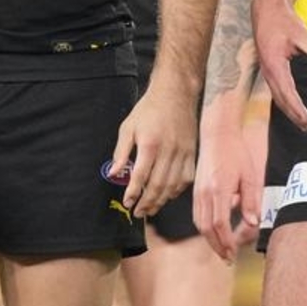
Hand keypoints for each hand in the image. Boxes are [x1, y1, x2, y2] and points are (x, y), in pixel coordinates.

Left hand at [109, 83, 196, 218]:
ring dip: (161, 200)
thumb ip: (121, 152)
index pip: (140, 176)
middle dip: (147, 202)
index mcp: (150, 144)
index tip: (127, 202)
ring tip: (151, 208)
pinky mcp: (192, 153)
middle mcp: (168, 151)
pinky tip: (168, 195)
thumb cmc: (149, 109)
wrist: (175, 93)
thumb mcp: (128, 127)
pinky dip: (177, 190)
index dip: (133, 193)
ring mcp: (183, 153)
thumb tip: (113, 173)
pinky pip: (186, 179)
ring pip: (173, 185)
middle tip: (138, 212)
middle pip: (158, 185)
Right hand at [194, 125, 262, 261]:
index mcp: (219, 189)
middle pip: (207, 228)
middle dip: (217, 246)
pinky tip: (214, 233)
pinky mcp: (195, 190)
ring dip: (210, 239)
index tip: (234, 253)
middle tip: (228, 258)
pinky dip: (204, 228)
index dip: (226, 241)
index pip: (220, 223)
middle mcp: (205, 193)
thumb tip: (253, 222)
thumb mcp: (249, 175)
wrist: (217, 134)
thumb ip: (251, 200)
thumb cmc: (236, 152)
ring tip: (222, 249)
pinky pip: (197, 215)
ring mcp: (198, 191)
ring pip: (200, 223)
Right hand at [254, 0, 306, 130]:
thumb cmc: (283, 21)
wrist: (266, 9)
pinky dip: (285, 101)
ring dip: (289, 111)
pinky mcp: (269, 68)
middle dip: (294, 116)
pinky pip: (276, 90)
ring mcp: (267, 70)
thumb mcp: (300, 32)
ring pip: (277, 97)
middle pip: (280, 100)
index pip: (287, 93)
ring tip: (302, 124)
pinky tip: (293, 106)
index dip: (297, 109)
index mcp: (274, 65)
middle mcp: (268, 71)